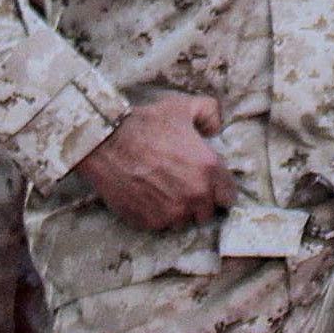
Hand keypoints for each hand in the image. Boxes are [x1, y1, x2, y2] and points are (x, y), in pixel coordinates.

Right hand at [75, 94, 236, 231]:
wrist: (105, 143)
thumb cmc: (145, 124)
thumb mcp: (183, 107)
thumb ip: (209, 113)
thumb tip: (216, 128)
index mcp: (209, 169)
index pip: (228, 196)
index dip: (219, 191)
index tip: (209, 186)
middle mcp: (195, 195)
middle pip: (207, 213)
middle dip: (199, 203)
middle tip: (184, 189)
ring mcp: (172, 212)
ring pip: (184, 222)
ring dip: (179, 212)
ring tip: (165, 195)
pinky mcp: (150, 222)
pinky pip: (161, 225)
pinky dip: (157, 216)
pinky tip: (148, 198)